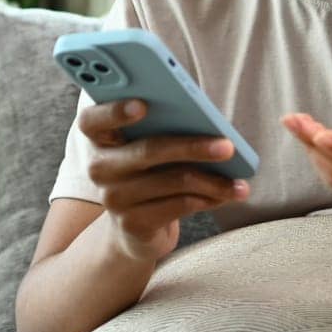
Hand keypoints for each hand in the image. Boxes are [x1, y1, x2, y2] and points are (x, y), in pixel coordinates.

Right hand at [81, 98, 248, 262]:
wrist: (136, 227)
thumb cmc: (150, 170)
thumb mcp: (149, 144)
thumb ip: (162, 125)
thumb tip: (206, 120)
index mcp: (99, 137)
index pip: (92, 120)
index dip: (114, 111)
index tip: (144, 104)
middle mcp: (99, 167)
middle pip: (147, 151)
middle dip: (192, 147)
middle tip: (228, 146)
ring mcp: (114, 198)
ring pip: (172, 182)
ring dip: (213, 181)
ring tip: (240, 182)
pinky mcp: (132, 223)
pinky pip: (178, 206)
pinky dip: (208, 199)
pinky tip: (227, 195)